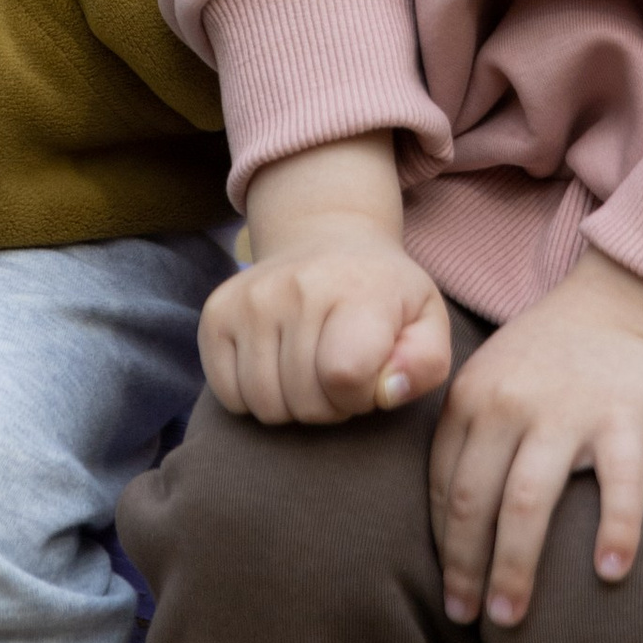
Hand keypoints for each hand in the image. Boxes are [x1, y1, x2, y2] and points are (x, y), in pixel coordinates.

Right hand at [202, 134, 452, 425]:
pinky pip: (228, 395)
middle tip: (340, 375)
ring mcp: (251, 298)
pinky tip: (278, 366)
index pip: (344, 376)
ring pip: (265, 405)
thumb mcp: (425, 320)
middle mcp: (296, 286)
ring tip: (311, 371)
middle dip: (329, 405)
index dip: (360, 397)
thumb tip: (387, 391)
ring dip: (292, 405)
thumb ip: (424, 363)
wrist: (326, 237)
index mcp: (356, 289)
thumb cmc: (382, 293)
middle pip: (304, 401)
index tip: (368, 378)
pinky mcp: (217, 313)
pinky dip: (254, 397)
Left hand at [428, 248, 642, 626]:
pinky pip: (619, 484)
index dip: (443, 547)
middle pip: (475, 502)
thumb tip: (450, 524)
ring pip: (528, 503)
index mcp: (473, 397)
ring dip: (516, 567)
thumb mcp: (495, 379)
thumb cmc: (553, 355)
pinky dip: (615, 531)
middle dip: (467, 569)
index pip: (443, 486)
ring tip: (512, 618)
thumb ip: (471, 435)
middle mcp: (511, 404)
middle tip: (471, 619)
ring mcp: (567, 411)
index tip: (449, 594)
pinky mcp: (624, 418)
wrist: (623, 300)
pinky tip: (609, 574)